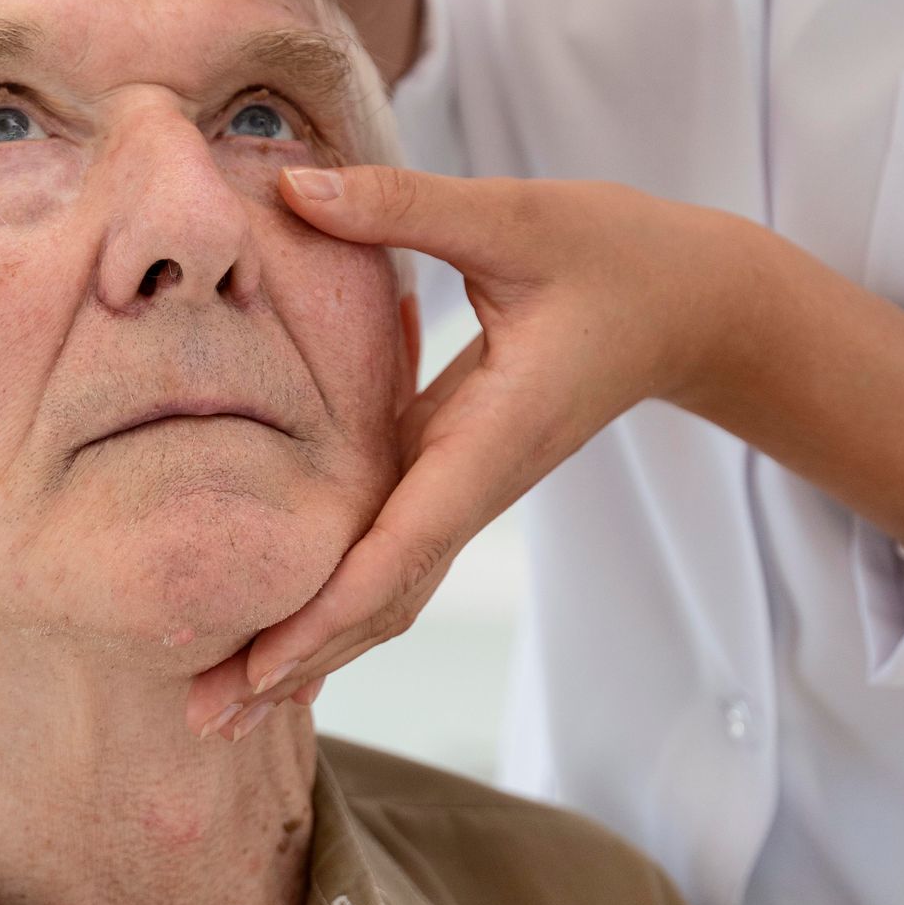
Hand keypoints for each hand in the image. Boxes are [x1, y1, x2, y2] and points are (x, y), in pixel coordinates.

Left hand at [184, 163, 903, 734]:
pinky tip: (287, 627)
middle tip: (205, 717)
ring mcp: (470, 484)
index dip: (330, 610)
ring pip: (388, 588)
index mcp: (492, 437)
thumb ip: (404, 207)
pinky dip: (340, 599)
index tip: (264, 665)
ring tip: (227, 701)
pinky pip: (394, 553)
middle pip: (384, 597)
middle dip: (299, 659)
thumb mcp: (515, 216)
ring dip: (313, 645)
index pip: (403, 545)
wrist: (698, 303)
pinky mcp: (460, 469)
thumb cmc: (617, 255)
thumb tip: (292, 187)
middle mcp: (478, 481)